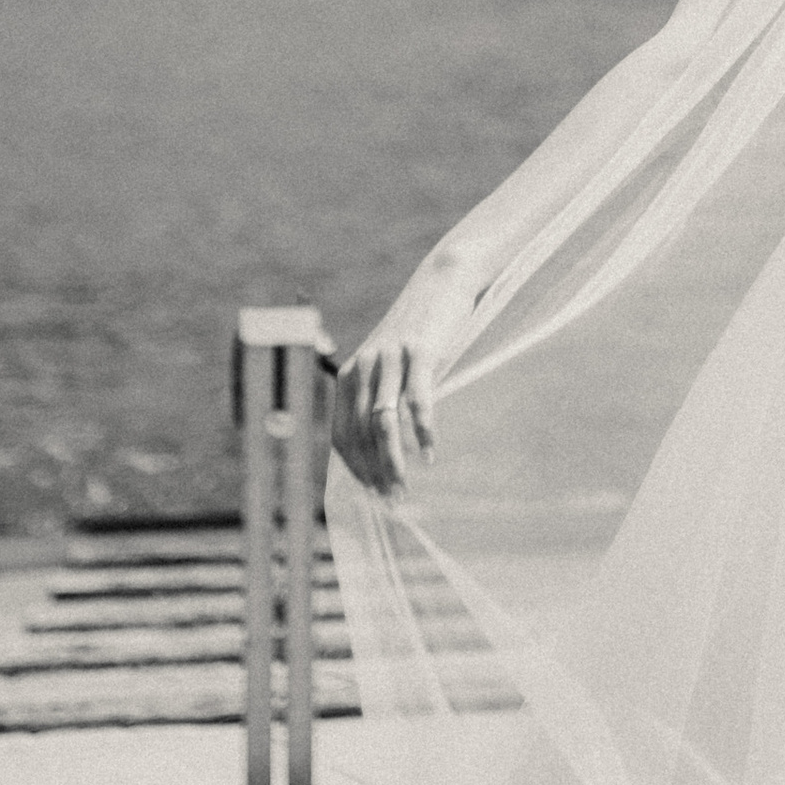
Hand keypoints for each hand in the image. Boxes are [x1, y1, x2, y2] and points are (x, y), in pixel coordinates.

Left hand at [329, 246, 479, 497]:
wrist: (441, 282)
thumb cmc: (418, 331)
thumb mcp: (388, 363)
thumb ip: (379, 396)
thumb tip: (380, 447)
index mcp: (350, 374)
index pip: (343, 434)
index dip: (355, 469)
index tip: (372, 494)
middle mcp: (365, 367)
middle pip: (362, 434)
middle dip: (375, 473)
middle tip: (392, 502)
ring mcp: (391, 359)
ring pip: (384, 422)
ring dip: (393, 462)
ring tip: (404, 489)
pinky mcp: (420, 351)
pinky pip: (418, 400)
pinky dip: (422, 432)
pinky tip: (430, 454)